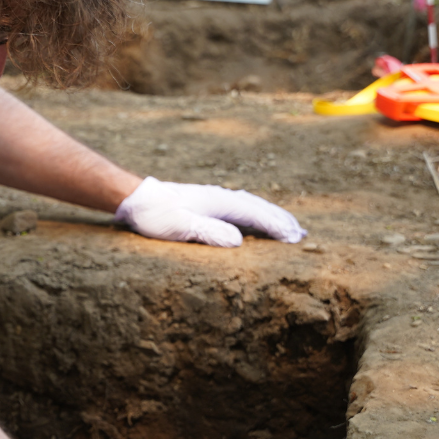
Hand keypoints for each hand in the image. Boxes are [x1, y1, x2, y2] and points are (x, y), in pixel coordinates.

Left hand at [114, 176, 305, 246]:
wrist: (136, 198)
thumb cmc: (156, 214)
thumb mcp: (181, 227)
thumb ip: (210, 232)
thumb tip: (238, 240)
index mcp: (220, 202)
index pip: (257, 214)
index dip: (277, 227)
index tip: (295, 239)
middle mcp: (222, 197)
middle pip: (260, 207)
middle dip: (281, 220)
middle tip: (301, 234)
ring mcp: (215, 199)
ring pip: (251, 206)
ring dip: (271, 216)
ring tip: (287, 226)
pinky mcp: (207, 203)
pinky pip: (240, 208)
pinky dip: (255, 215)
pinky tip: (255, 221)